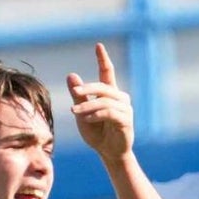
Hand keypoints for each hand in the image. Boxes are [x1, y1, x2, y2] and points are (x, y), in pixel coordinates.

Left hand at [68, 42, 133, 160]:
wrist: (108, 153)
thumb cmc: (97, 133)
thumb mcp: (82, 113)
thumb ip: (78, 96)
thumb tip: (71, 75)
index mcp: (110, 94)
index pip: (107, 72)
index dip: (103, 59)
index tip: (98, 45)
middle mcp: (120, 98)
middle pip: (103, 87)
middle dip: (88, 88)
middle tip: (76, 92)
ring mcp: (125, 109)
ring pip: (105, 101)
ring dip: (88, 106)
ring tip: (75, 112)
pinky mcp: (126, 121)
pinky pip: (110, 113)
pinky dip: (96, 114)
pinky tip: (87, 119)